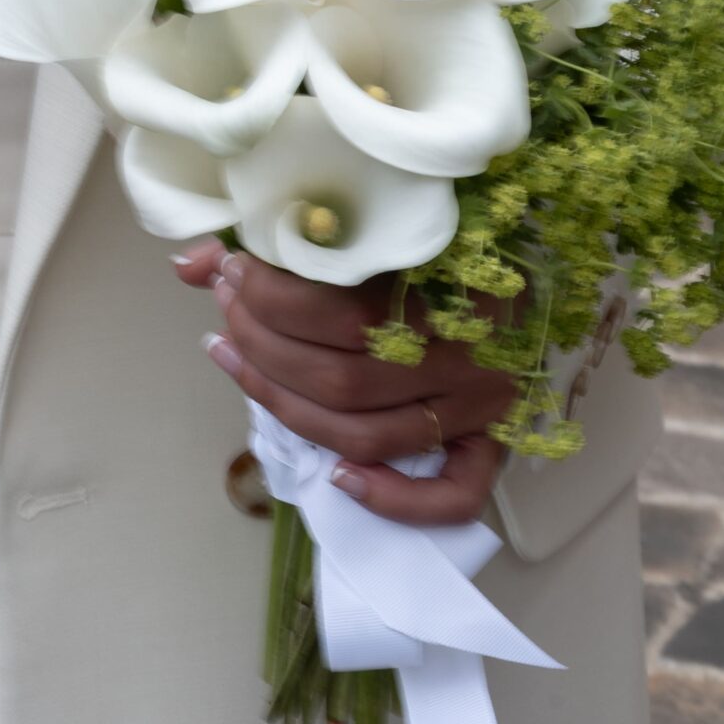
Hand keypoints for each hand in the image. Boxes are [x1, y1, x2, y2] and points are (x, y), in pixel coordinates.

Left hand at [174, 240, 514, 527]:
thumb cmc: (453, 233)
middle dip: (262, 347)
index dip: (269, 298)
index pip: (340, 309)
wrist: (534, 256)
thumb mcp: (384, 223)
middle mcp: (467, 351)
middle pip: (340, 377)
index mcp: (452, 284)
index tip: (232, 271)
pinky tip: (336, 479)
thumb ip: (285, 243)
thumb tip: (189, 263)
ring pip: (365, 434)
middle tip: (226, 311)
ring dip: (283, 406)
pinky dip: (392, 499)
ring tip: (234, 359)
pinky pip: (451, 495)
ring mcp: (481, 403)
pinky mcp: (494, 443)